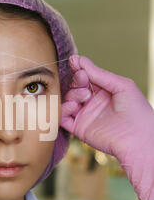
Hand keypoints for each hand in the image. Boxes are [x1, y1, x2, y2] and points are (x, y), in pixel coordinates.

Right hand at [61, 55, 153, 199]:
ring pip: (68, 100)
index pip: (87, 77)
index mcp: (105, 92)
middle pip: (75, 87)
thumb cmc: (137, 112)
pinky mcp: (79, 129)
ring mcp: (85, 116)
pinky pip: (63, 118)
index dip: (80, 69)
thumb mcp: (121, 85)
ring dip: (72, 95)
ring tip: (84, 96)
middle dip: (76, 81)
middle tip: (82, 79)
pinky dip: (63, 110)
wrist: (137, 138)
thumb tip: (79, 60)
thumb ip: (99, 73)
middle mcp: (93, 103)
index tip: (75, 62)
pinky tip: (73, 107)